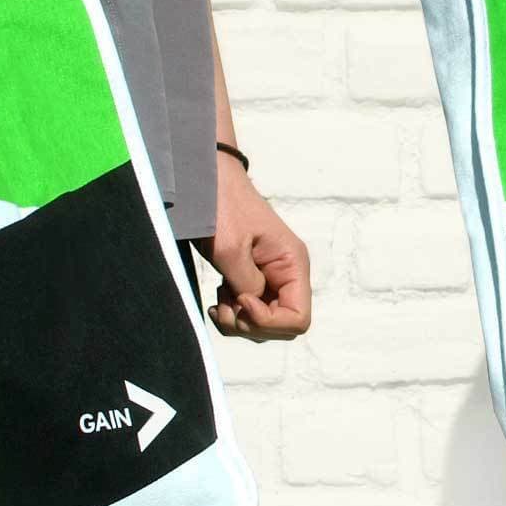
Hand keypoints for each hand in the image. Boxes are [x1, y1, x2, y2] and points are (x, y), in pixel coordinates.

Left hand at [203, 153, 311, 341]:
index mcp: (292, 264)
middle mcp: (287, 274)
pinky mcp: (253, 277)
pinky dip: (233, 313)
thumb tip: (253, 307)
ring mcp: (270, 277)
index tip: (241, 299)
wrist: (207, 179)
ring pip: (264, 323)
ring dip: (240, 321)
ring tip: (219, 300)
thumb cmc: (221, 205)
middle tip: (225, 305)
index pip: (298, 320)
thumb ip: (247, 285)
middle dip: (251, 326)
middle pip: (282, 326)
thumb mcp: (231, 249)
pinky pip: (250, 311)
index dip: (269, 322)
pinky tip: (218, 298)